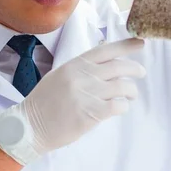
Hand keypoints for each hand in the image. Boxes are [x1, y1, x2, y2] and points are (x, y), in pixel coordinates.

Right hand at [19, 38, 145, 153]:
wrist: (29, 127)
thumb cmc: (44, 103)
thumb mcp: (60, 76)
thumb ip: (81, 69)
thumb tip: (105, 63)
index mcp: (75, 65)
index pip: (106, 50)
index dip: (126, 45)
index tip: (141, 43)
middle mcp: (82, 76)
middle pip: (119, 67)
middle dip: (135, 69)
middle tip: (141, 73)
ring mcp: (87, 94)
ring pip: (122, 87)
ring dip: (131, 91)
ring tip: (130, 95)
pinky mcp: (91, 113)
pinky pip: (118, 105)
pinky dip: (123, 106)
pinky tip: (120, 108)